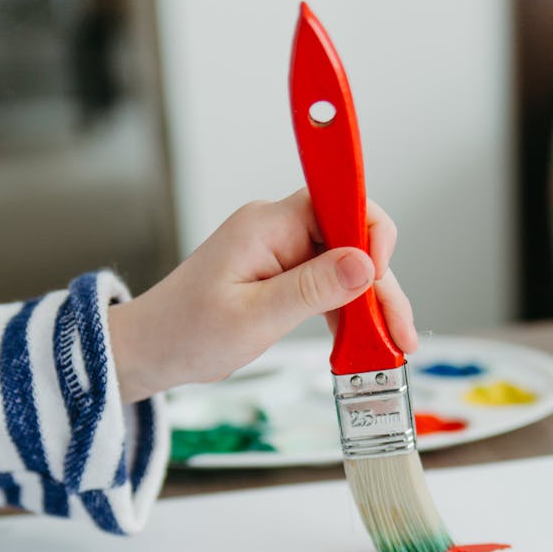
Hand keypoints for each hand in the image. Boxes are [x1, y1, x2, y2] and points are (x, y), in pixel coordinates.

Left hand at [108, 189, 417, 402]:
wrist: (153, 350)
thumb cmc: (187, 333)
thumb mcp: (253, 317)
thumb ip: (311, 289)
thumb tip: (364, 264)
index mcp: (268, 225)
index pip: (340, 200)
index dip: (371, 233)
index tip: (381, 277)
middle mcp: (280, 230)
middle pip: (353, 240)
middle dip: (382, 286)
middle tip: (399, 335)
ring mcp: (283, 253)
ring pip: (348, 268)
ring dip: (373, 306)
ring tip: (391, 349)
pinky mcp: (285, 277)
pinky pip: (331, 286)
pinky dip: (351, 314)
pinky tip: (366, 343)